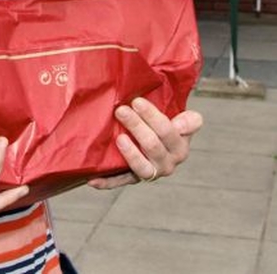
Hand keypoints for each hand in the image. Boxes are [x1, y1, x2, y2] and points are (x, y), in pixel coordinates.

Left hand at [86, 98, 202, 189]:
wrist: (156, 141)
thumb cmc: (164, 126)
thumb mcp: (181, 121)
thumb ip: (190, 121)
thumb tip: (190, 120)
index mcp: (179, 146)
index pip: (168, 131)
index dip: (152, 116)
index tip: (137, 101)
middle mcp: (167, 163)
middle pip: (152, 145)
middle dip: (136, 126)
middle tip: (121, 110)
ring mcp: (149, 172)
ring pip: (141, 166)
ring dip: (129, 153)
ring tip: (119, 138)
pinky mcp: (132, 179)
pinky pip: (119, 182)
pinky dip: (107, 182)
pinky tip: (93, 180)